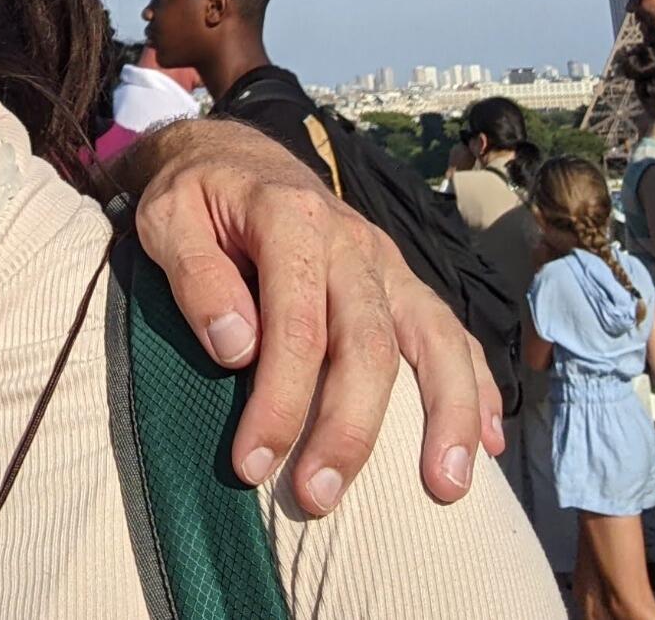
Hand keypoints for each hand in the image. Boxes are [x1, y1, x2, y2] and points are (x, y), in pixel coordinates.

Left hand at [125, 119, 497, 512]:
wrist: (234, 155)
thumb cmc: (194, 197)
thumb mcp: (165, 219)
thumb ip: (196, 276)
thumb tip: (238, 349)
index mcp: (290, 219)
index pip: (296, 324)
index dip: (279, 402)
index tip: (252, 465)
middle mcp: (351, 241)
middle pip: (368, 343)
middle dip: (349, 430)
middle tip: (317, 499)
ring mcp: (384, 262)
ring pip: (433, 337)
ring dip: (447, 415)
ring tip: (445, 489)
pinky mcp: (401, 281)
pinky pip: (452, 333)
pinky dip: (478, 386)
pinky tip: (488, 444)